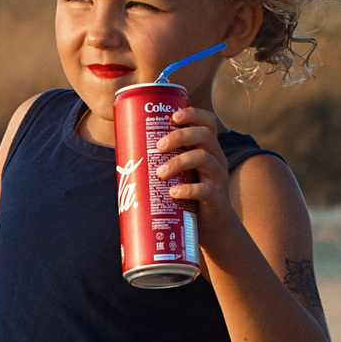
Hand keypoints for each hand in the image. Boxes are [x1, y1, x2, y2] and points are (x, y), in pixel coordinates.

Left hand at [158, 107, 235, 244]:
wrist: (211, 226)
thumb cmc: (188, 194)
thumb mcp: (180, 174)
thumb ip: (162, 163)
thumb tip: (122, 156)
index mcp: (207, 149)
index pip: (208, 123)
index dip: (193, 114)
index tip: (173, 116)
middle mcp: (216, 159)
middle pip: (204, 136)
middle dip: (180, 137)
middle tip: (158, 147)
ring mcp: (218, 179)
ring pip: (204, 159)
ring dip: (179, 162)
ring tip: (159, 173)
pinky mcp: (217, 199)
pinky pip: (206, 190)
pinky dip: (188, 190)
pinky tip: (173, 193)